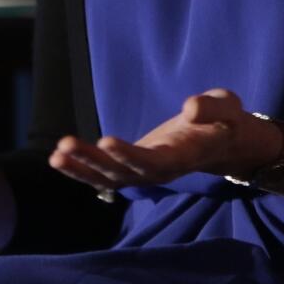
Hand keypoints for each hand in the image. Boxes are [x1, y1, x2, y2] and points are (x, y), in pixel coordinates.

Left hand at [48, 89, 279, 192]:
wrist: (222, 139)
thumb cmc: (223, 118)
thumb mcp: (227, 105)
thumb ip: (212, 107)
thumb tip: (190, 108)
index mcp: (184, 156)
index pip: (154, 161)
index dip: (129, 155)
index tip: (105, 141)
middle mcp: (162, 170)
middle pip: (125, 173)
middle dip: (94, 162)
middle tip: (66, 145)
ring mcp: (146, 173)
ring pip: (111, 178)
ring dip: (81, 168)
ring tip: (56, 154)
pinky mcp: (133, 168)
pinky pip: (105, 176)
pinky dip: (81, 170)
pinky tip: (57, 159)